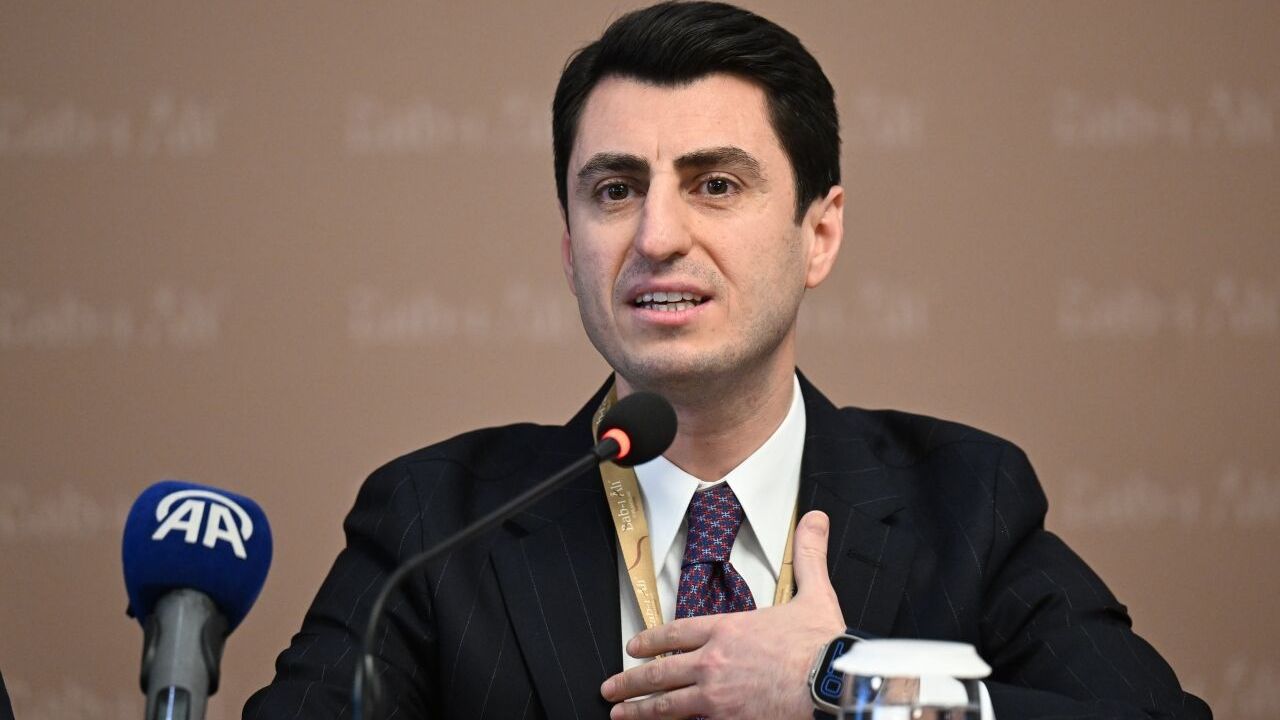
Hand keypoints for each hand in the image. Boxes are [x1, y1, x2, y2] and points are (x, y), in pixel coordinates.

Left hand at [600, 510, 846, 718]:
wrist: (834, 683)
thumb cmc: (823, 645)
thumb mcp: (815, 593)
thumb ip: (809, 555)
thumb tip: (814, 519)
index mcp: (727, 629)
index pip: (675, 633)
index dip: (649, 640)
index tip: (633, 648)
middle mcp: (713, 662)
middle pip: (659, 672)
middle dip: (630, 680)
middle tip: (611, 688)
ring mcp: (717, 695)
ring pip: (666, 704)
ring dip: (639, 710)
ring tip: (620, 714)